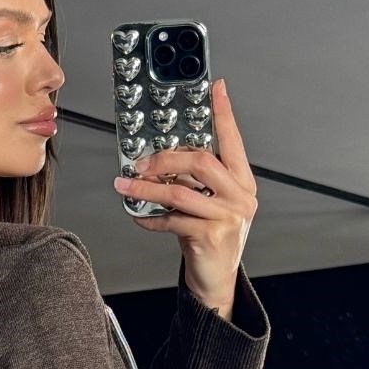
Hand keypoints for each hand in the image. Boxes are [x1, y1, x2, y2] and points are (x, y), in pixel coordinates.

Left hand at [113, 77, 257, 315]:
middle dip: (166, 158)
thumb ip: (194, 181)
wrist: (216, 280)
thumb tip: (158, 159)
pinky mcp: (210, 237)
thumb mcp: (209, 204)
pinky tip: (138, 216)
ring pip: (180, 192)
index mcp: (242, 182)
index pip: (233, 141)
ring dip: (147, 188)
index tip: (216, 87)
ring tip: (126, 186)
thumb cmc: (210, 237)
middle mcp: (240, 196)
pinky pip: (172, 220)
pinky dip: (150, 217)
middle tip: (141, 162)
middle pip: (202, 162)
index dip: (224, 114)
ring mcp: (228, 217)